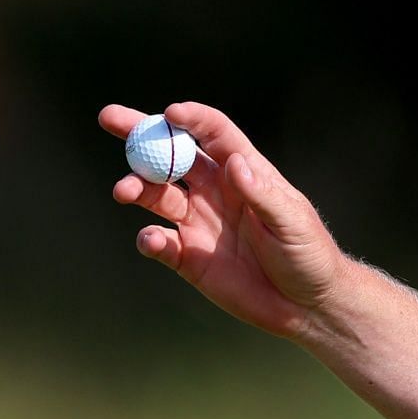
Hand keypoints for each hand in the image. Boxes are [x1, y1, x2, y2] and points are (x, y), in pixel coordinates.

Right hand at [99, 101, 346, 338]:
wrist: (304, 305)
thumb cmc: (308, 254)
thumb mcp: (291, 221)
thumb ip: (261, 194)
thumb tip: (233, 162)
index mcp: (246, 172)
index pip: (214, 133)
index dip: (191, 118)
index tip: (169, 113)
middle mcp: (216, 191)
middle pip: (173, 154)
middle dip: (141, 135)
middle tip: (109, 117)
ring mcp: (199, 222)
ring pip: (156, 194)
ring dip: (137, 186)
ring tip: (124, 191)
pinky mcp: (188, 257)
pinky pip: (159, 242)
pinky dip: (149, 240)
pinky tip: (151, 240)